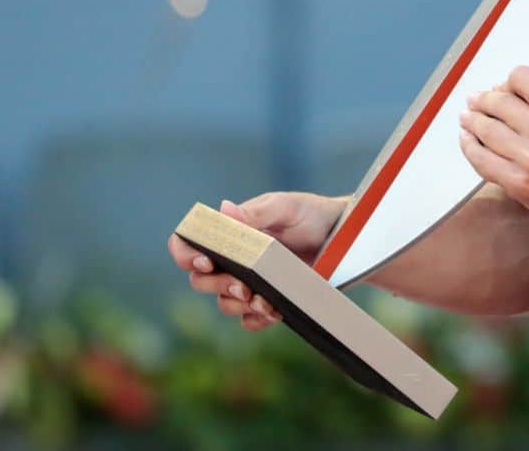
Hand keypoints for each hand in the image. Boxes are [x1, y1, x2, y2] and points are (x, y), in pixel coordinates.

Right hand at [166, 192, 345, 330]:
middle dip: (217, 286)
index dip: (184, 255)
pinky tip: (273, 312)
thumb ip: (257, 212)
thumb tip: (223, 210)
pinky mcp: (268, 301)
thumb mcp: (286, 208)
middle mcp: (233, 259)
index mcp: (229, 233)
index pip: (188, 245)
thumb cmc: (310, 214)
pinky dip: (256, 319)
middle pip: (201, 281)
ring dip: (238, 306)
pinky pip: (249, 321)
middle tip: (243, 287)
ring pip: (224, 303)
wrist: (343, 237)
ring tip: (264, 301)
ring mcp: (249, 282)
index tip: (203, 262)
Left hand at [458, 65, 528, 231]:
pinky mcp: (517, 183)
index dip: (508, 81)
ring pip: (486, 130)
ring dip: (471, 120)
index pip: (521, 77)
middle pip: (499, 102)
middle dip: (483, 100)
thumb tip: (501, 91)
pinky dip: (469, 147)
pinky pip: (482, 160)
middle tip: (475, 101)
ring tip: (466, 117)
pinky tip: (467, 139)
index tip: (503, 89)